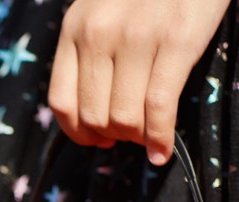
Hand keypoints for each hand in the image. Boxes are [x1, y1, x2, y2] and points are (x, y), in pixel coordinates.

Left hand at [47, 0, 229, 164]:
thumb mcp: (103, 10)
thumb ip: (92, 49)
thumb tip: (93, 113)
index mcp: (74, 28)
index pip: (61, 102)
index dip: (78, 133)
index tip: (98, 139)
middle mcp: (98, 34)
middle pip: (93, 116)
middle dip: (113, 137)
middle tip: (132, 137)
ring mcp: (136, 37)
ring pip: (124, 117)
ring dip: (138, 139)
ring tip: (150, 138)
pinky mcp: (177, 40)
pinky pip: (159, 107)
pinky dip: (160, 139)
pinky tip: (163, 150)